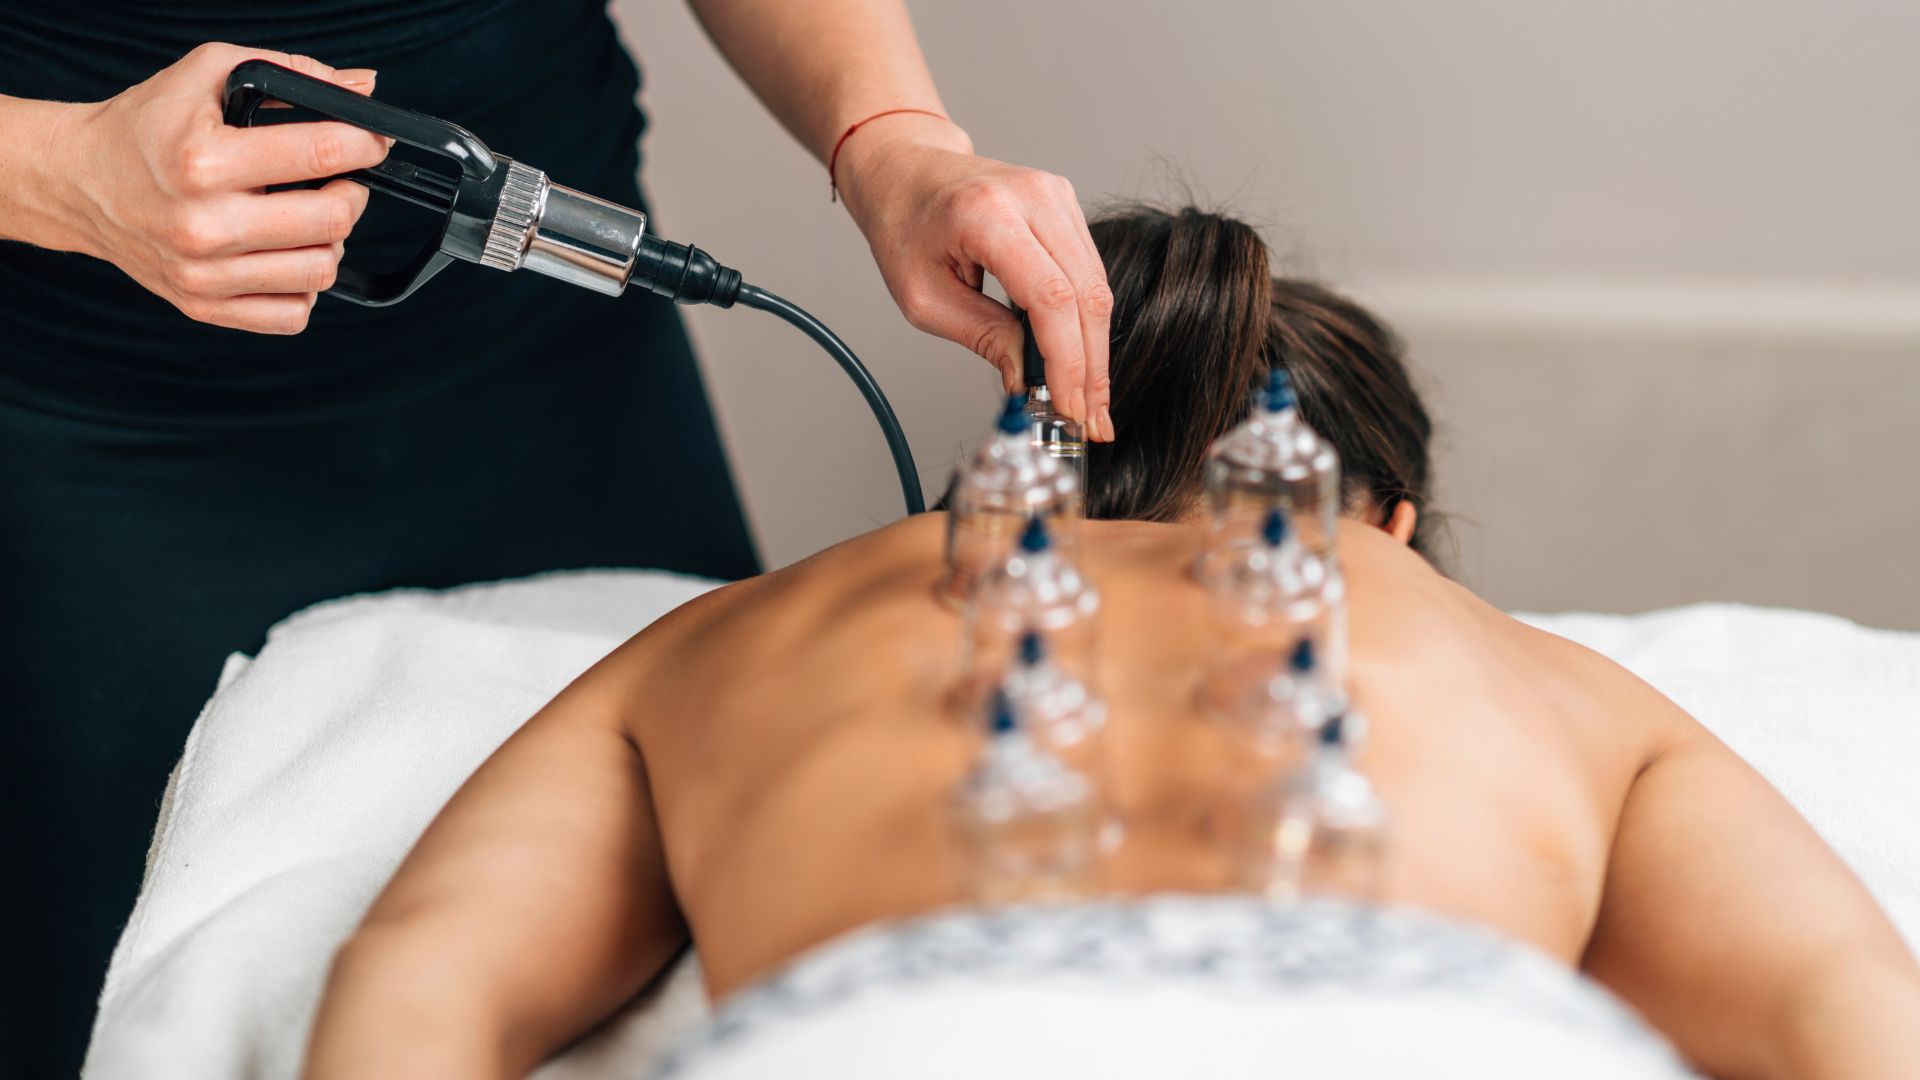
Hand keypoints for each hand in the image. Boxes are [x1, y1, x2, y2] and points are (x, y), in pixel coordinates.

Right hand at [52, 43, 389, 333]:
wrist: (78, 182)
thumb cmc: (145, 127)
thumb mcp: (207, 73)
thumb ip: (291, 71)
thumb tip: (364, 86)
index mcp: (203, 160)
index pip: (319, 154)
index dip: (364, 145)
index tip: (372, 141)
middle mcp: (202, 224)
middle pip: (331, 222)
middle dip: (352, 195)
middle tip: (342, 182)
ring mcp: (203, 273)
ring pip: (320, 272)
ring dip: (332, 243)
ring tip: (311, 218)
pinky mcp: (204, 306)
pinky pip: (292, 316)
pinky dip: (303, 287)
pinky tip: (286, 256)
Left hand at [835, 115, 1115, 440]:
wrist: (904, 169)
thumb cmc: (904, 227)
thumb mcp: (924, 297)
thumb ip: (982, 337)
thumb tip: (1028, 382)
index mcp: (988, 215)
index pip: (1051, 298)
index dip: (1067, 361)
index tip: (1069, 407)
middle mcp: (1033, 197)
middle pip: (1086, 295)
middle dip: (1091, 367)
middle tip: (1090, 419)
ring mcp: (1056, 196)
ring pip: (1097, 287)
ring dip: (1095, 350)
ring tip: (1088, 401)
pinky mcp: (1065, 204)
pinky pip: (1089, 272)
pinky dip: (1087, 321)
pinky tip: (1080, 360)